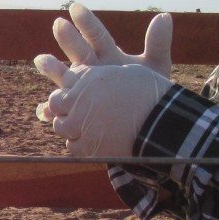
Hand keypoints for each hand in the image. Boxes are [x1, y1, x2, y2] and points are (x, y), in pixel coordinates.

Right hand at [34, 7, 171, 119]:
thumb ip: (158, 43)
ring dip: (53, 69)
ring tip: (41, 60)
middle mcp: (91, 68)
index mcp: (108, 54)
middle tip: (59, 24)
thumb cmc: (149, 90)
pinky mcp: (76, 110)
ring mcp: (82, 89)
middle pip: (78, 52)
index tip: (75, 8)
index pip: (97, 35)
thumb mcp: (156, 66)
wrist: (145, 120)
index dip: (86, 22)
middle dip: (68, 38)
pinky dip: (51, 110)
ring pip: (64, 77)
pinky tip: (44, 111)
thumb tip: (164, 16)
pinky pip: (62, 110)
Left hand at [39, 62, 170, 158]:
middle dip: (62, 108)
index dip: (66, 92)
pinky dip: (79, 145)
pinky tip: (91, 142)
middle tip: (73, 114)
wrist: (162, 121)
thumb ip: (101, 75)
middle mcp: (80, 99)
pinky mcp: (87, 146)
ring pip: (61, 126)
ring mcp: (80, 124)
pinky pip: (72, 147)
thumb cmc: (149, 94)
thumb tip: (88, 74)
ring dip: (69, 127)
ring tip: (84, 128)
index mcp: (89, 78)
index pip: (64, 81)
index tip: (70, 97)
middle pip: (56, 104)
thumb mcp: (125, 72)